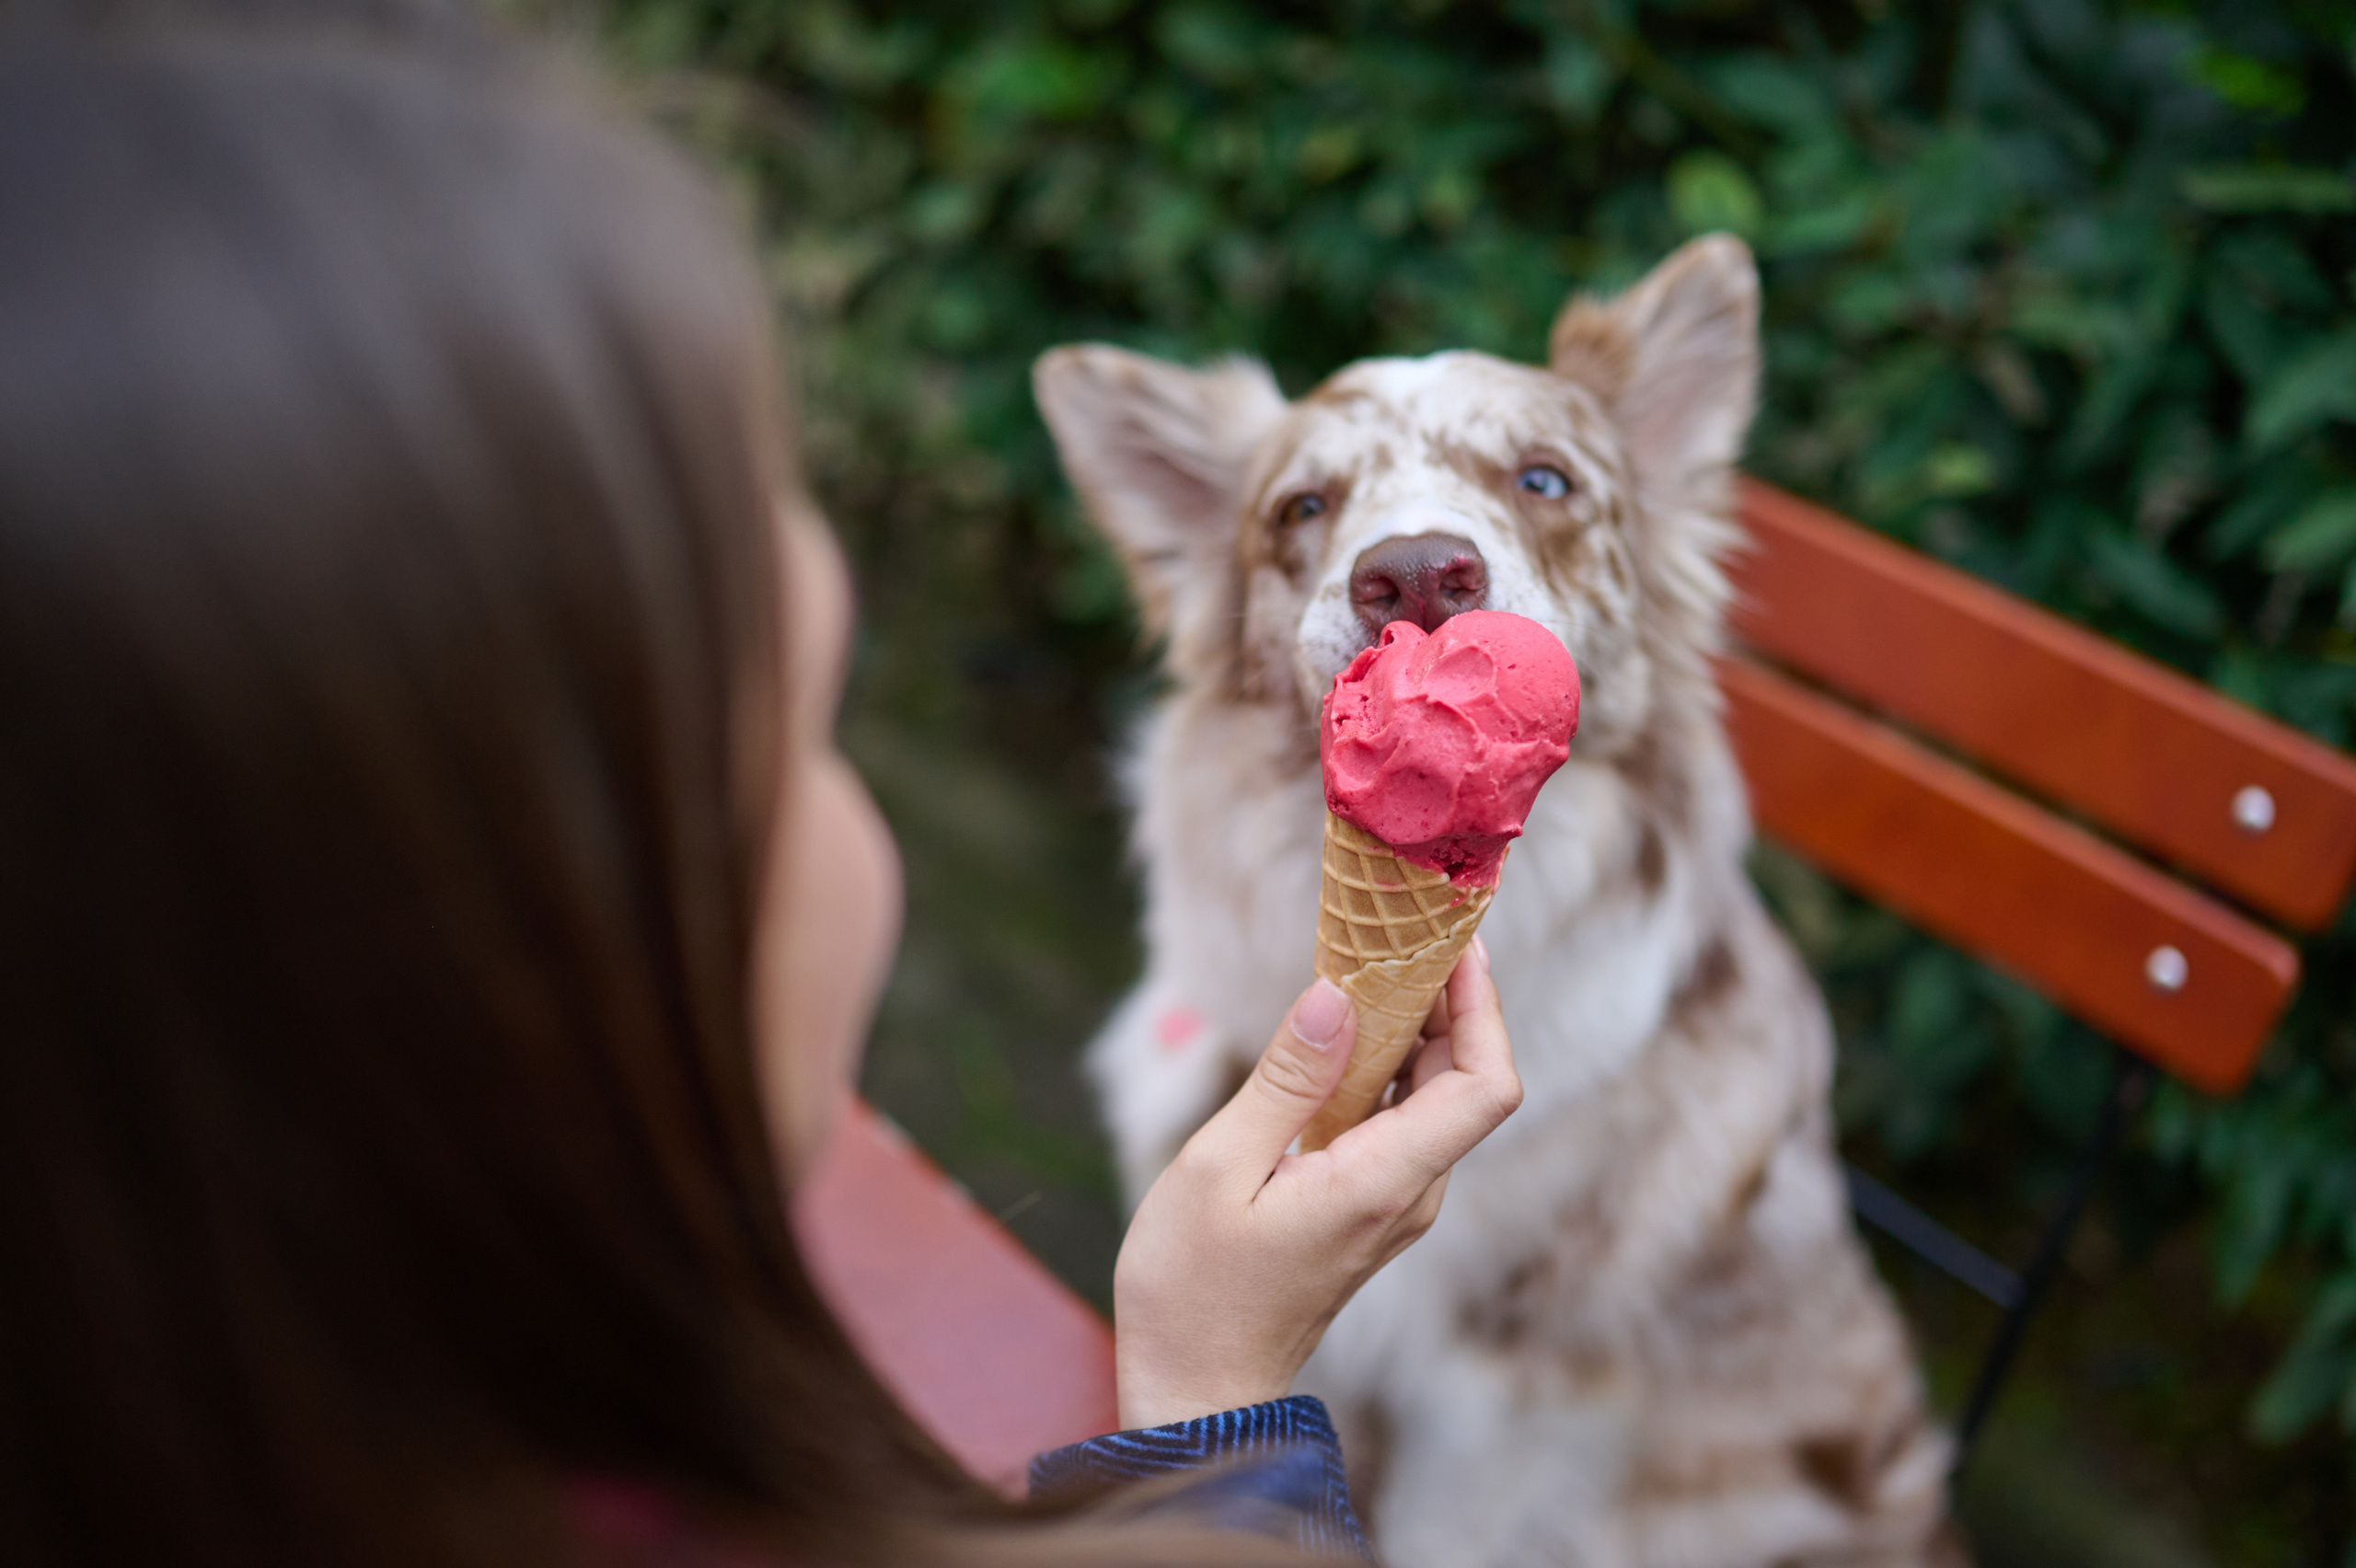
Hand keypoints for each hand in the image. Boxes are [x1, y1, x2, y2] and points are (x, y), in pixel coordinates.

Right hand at [1110, 937, 1521, 1428]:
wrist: (1196, 1388)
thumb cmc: (1192, 1291)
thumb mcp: (1215, 1170)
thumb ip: (1284, 1080)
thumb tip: (1338, 996)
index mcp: (1383, 1184)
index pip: (1485, 1085)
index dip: (1485, 1007)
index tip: (1455, 944)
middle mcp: (1410, 1195)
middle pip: (1469, 1079)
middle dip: (1449, 998)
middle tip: (1403, 928)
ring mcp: (1395, 1204)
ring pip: (1437, 1097)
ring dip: (1416, 1026)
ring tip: (1370, 959)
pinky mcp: (1371, 1205)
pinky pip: (1403, 1119)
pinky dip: (1387, 1064)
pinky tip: (1344, 1028)